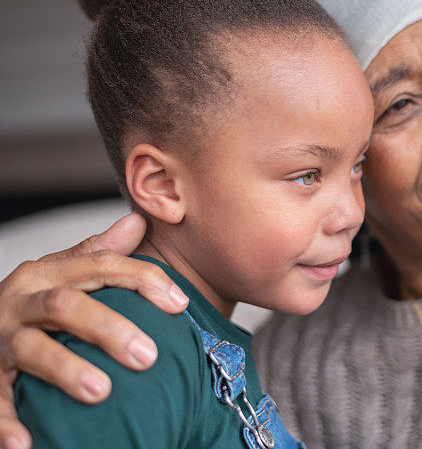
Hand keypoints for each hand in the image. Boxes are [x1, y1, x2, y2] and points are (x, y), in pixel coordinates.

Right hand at [0, 213, 188, 448]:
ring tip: (102, 391)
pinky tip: (26, 444)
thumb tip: (138, 220)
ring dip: (66, 369)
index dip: (143, 280)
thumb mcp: (58, 275)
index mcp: (46, 274)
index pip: (100, 266)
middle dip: (109, 328)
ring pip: (32, 348)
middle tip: (148, 356)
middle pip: (66, 305)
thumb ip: (95, 252)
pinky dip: (5, 422)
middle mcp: (20, 301)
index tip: (180, 304)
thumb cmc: (28, 304)